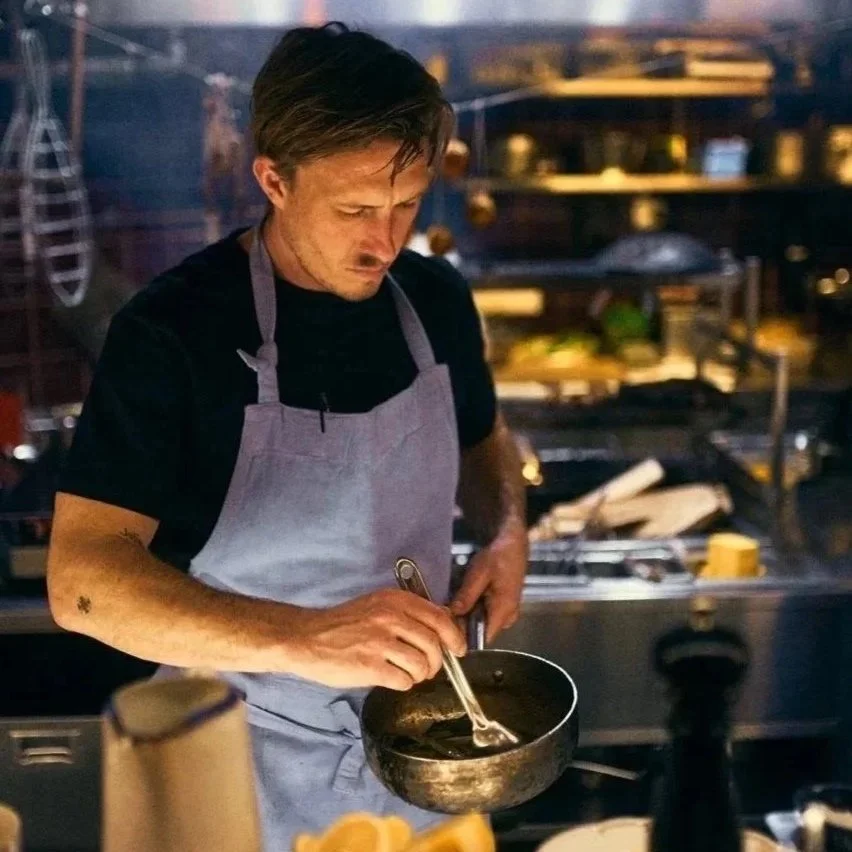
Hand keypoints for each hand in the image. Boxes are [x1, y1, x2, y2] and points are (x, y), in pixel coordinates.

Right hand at [288, 588, 465, 690]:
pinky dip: (404, 684)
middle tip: (428, 668)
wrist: (307, 637)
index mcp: (395, 600)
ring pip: (423, 665)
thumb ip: (407, 611)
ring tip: (408, 674)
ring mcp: (380, 642)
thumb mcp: (377, 605)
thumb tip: (443, 621)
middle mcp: (390, 617)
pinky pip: (405, 681)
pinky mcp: (370, 666)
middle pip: (435, 644)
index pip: (440, 617)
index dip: (454, 636)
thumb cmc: (343, 623)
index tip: (457, 649)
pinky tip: (392, 678)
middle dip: (437, 661)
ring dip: (420, 675)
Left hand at [450, 527, 527, 642]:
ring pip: (482, 624)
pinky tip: (468, 596)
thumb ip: (467, 596)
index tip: (447, 627)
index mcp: (503, 611)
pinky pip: (487, 615)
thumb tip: (453, 614)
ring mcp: (507, 612)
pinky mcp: (504, 606)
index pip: (482, 639)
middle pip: (481, 632)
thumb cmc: (499, 556)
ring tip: (457, 600)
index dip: (463, 636)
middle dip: (463, 624)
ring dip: (468, 615)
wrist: (513, 544)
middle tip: (448, 609)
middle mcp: (508, 617)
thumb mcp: (479, 573)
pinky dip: (475, 609)